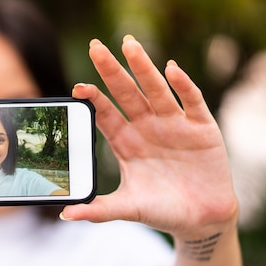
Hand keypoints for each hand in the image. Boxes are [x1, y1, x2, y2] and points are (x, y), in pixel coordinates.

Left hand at [62, 36, 237, 237]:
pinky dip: (183, 85)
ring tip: (129, 45)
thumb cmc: (161, 210)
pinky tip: (171, 69)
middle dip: (111, 70)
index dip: (93, 99)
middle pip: (126, 93)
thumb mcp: (127, 208)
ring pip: (155, 90)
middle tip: (95, 47)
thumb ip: (98, 209)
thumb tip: (64, 213)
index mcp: (125, 141)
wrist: (201, 220)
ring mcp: (173, 124)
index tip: (78, 88)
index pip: (105, 114)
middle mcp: (146, 127)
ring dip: (143, 67)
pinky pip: (191, 101)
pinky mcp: (201, 127)